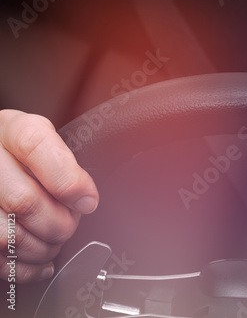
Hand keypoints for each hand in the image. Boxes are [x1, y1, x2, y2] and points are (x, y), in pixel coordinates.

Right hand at [0, 110, 98, 282]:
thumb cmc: (28, 157)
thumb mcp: (48, 144)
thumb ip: (66, 164)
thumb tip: (85, 199)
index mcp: (10, 129)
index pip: (34, 145)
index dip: (67, 179)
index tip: (88, 201)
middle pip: (24, 200)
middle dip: (59, 223)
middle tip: (70, 224)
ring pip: (7, 235)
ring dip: (41, 248)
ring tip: (53, 241)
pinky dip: (24, 267)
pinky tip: (39, 260)